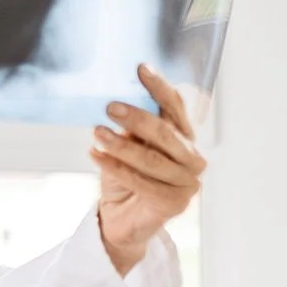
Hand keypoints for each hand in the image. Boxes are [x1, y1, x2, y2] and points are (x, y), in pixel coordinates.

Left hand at [90, 64, 206, 274]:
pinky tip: (95, 155)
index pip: (175, 107)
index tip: (140, 68)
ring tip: (96, 132)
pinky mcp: (174, 204)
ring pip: (151, 159)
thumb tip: (115, 100)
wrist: (123, 219)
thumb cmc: (126, 177)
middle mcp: (192, 158)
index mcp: (184, 137)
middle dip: (137, 118)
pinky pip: (140, 181)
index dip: (159, 87)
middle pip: (165, 133)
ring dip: (121, 144)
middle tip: (109, 106)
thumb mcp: (127, 146)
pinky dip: (114, 166)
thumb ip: (130, 128)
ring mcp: (187, 183)